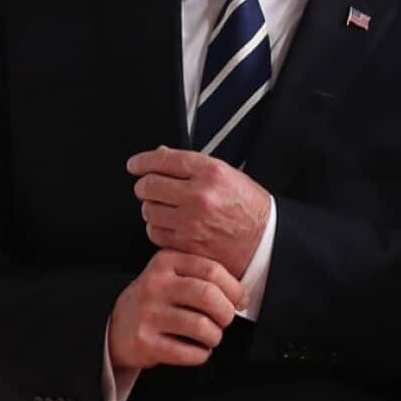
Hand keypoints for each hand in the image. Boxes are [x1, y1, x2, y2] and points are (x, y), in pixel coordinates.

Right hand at [107, 250, 245, 370]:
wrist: (115, 325)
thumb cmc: (156, 300)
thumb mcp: (172, 274)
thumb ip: (201, 275)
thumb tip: (242, 295)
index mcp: (166, 262)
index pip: (212, 270)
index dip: (234, 288)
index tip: (240, 300)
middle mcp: (155, 285)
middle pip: (208, 296)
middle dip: (226, 312)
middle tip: (225, 320)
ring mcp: (148, 314)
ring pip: (201, 326)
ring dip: (214, 336)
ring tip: (210, 336)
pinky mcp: (144, 342)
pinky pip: (187, 352)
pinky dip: (200, 354)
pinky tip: (197, 350)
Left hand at [128, 146, 271, 279]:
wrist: (264, 241)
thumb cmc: (249, 208)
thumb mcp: (228, 174)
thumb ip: (192, 166)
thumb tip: (161, 157)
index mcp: (211, 173)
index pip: (163, 160)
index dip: (142, 161)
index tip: (135, 164)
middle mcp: (199, 196)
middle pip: (148, 185)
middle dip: (146, 186)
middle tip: (151, 187)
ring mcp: (191, 222)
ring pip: (148, 210)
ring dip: (153, 208)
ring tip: (168, 208)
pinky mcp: (186, 243)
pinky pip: (155, 232)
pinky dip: (158, 228)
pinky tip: (172, 224)